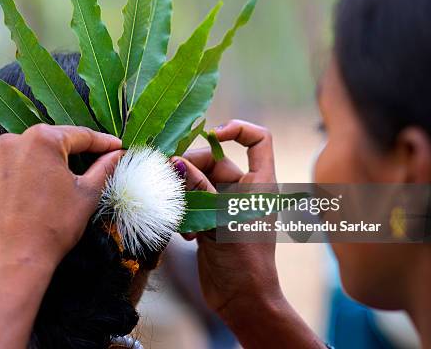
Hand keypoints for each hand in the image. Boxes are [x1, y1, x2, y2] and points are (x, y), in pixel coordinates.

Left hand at [0, 124, 122, 268]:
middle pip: (45, 144)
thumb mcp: (87, 195)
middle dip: (63, 156)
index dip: (101, 143)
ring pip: (17, 158)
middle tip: (81, 171)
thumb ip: (104, 168)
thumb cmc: (55, 227)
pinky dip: (6, 185)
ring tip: (43, 193)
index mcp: (42, 139)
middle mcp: (9, 142)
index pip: (79, 136)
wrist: (14, 260)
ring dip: (32, 169)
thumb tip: (117, 153)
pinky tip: (17, 202)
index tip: (115, 147)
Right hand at [172, 120, 280, 316]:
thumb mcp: (221, 221)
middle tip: (171, 180)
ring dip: (185, 194)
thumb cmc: (244, 261)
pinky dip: (185, 212)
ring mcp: (225, 206)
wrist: (242, 301)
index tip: (212, 134)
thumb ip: (199, 190)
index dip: (238, 129)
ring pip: (199, 182)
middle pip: (215, 160)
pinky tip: (186, 234)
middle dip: (192, 168)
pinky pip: (192, 203)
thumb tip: (175, 163)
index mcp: (259, 184)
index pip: (258, 140)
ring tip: (181, 215)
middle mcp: (243, 190)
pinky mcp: (210, 221)